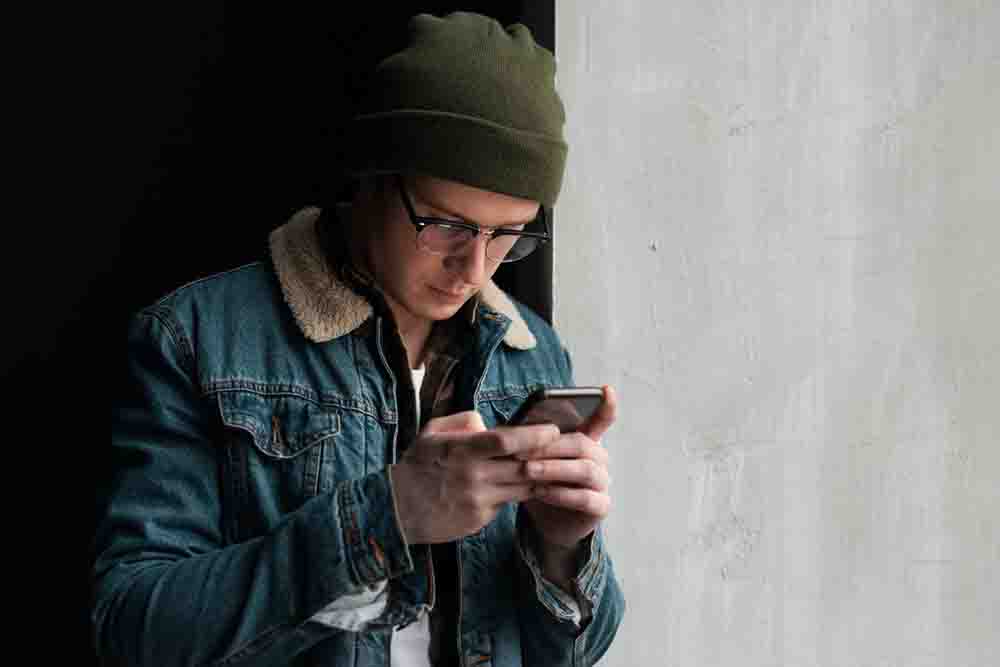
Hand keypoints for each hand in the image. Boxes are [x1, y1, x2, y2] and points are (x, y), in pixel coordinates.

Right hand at [389, 411, 560, 544]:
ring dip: (538, 477)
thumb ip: (463, 422)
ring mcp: (477, 500)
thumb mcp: (431, 434)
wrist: (395, 511)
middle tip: (563, 447)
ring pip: (521, 487)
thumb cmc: (416, 467)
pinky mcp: (479, 520)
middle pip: (521, 466)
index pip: (505, 441)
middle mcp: (472, 476)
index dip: (533, 435)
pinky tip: (526, 485)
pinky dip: (518, 493)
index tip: (552, 430)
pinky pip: (507, 503)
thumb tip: (488, 423)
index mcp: (461, 450)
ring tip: (552, 465)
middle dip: (546, 456)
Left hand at [519, 386, 616, 552]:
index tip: (606, 389)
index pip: (602, 419)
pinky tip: (541, 492)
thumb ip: (526, 441)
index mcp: (585, 441)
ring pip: (585, 470)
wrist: (546, 522)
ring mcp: (602, 483)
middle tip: (523, 449)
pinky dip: (562, 494)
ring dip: (554, 468)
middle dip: (551, 445)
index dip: (606, 405)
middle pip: (582, 444)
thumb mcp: (532, 458)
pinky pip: (586, 498)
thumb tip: (502, 428)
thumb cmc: (539, 481)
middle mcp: (599, 459)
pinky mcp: (600, 507)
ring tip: (528, 471)